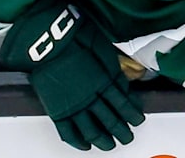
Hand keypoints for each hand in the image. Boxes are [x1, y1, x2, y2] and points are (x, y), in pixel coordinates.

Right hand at [2, 6, 145, 150]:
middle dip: (122, 132)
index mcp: (104, 82)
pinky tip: (85, 145)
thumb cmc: (74, 39)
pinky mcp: (56, 110)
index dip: (132, 115)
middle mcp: (90, 97)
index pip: (123, 105)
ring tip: (110, 145)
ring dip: (103, 141)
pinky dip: (78, 142)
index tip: (137, 120)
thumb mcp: (103, 50)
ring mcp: (73, 106)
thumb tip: (124, 86)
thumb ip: (114, 71)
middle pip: (111, 121)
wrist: (47, 42)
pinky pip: (69, 132)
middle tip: (127, 137)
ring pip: (92, 131)